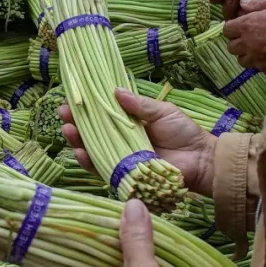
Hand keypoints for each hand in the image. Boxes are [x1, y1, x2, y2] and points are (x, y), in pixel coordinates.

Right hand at [59, 88, 216, 195]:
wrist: (202, 160)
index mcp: (127, 123)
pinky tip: (80, 153)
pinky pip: (101, 170)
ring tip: (68, 130)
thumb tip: (115, 90)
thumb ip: (139, 105)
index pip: (100, 115)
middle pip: (90, 132)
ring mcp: (120, 159)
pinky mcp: (123, 176)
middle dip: (74, 123)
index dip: (84, 108)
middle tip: (64, 114)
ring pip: (91, 151)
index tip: (71, 99)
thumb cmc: (184, 133)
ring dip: (76, 142)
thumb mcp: (162, 111)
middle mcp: (120, 141)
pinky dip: (89, 162)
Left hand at [222, 0, 265, 78]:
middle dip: (239, 43)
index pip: (227, 29)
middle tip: (252, 38)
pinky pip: (258, 68)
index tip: (243, 26)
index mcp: (247, 25)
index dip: (234, 28)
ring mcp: (257, 59)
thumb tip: (242, 3)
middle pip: (232, 47)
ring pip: (242, 60)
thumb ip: (259, 4)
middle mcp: (247, 44)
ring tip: (261, 50)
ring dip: (248, 55)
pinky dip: (262, 64)